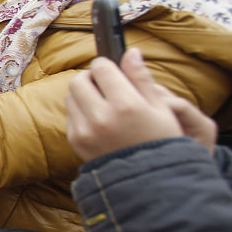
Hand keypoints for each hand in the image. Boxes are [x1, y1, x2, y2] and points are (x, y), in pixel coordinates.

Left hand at [66, 48, 217, 160]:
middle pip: (79, 80)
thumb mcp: (160, 108)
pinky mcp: (76, 141)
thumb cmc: (161, 140)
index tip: (112, 70)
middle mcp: (101, 117)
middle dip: (91, 77)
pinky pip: (70, 115)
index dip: (107, 65)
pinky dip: (80, 111)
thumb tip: (131, 52)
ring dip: (83, 93)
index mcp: (126, 105)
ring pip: (71, 96)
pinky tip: (98, 119)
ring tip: (103, 102)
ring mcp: (85, 130)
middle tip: (104, 84)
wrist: (148, 179)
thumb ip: (141, 78)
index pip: (101, 68)